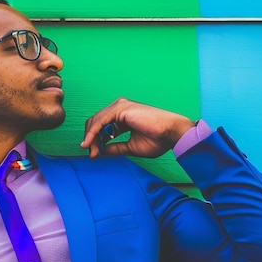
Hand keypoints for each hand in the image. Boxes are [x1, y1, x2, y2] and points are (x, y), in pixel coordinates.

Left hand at [80, 98, 194, 158]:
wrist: (171, 134)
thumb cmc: (158, 140)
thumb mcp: (130, 147)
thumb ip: (114, 148)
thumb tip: (100, 152)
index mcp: (123, 117)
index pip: (102, 127)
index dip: (95, 140)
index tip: (94, 154)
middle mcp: (120, 109)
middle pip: (96, 123)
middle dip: (91, 140)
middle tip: (92, 155)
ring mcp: (120, 107)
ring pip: (96, 122)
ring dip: (91, 139)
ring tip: (93, 152)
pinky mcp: (120, 108)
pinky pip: (100, 121)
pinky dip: (93, 133)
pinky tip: (90, 143)